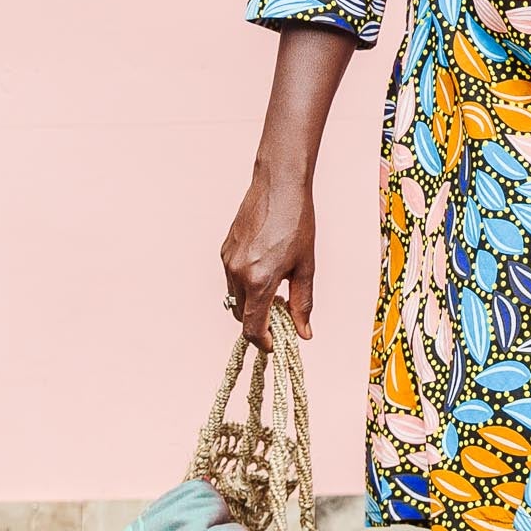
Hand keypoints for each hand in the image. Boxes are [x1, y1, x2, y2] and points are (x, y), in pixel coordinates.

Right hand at [220, 167, 316, 351]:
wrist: (279, 186)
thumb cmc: (297, 222)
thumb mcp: (306, 266)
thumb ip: (303, 303)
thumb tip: (304, 333)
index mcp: (259, 280)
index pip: (253, 327)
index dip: (264, 342)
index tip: (276, 344)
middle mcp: (238, 273)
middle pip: (242, 316)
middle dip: (260, 323)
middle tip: (281, 316)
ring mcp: (228, 261)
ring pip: (235, 298)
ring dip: (252, 304)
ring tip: (275, 291)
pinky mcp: (225, 250)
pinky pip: (232, 279)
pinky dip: (246, 286)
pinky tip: (264, 271)